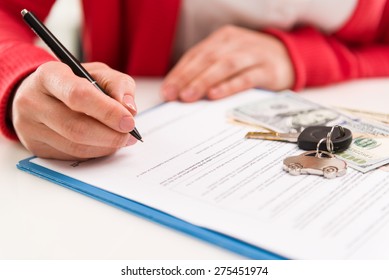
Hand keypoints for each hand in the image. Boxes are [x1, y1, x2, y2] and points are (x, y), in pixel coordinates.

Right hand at [12, 61, 137, 159]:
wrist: (42, 94)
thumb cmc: (74, 82)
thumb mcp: (99, 73)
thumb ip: (118, 85)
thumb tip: (129, 109)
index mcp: (49, 75)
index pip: (78, 95)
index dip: (107, 111)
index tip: (129, 121)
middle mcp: (32, 101)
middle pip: (76, 127)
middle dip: (110, 135)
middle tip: (130, 135)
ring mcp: (30, 127)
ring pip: (75, 146)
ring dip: (106, 146)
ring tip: (122, 139)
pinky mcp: (36, 147)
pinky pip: (72, 156)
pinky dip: (95, 152)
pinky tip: (104, 144)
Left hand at [161, 25, 293, 101]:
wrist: (290, 57)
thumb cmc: (251, 61)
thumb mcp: (230, 58)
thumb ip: (209, 70)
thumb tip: (182, 91)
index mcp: (223, 38)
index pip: (196, 54)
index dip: (180, 72)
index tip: (166, 90)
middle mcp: (236, 42)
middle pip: (208, 59)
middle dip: (187, 78)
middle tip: (173, 95)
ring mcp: (253, 54)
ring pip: (225, 66)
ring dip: (204, 81)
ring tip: (188, 97)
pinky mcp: (268, 70)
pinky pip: (246, 77)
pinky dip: (229, 86)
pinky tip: (215, 95)